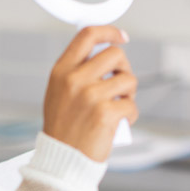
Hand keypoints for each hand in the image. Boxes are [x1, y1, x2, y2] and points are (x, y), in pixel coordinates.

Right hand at [43, 26, 137, 161]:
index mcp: (61, 72)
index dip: (109, 31)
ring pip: (128, 79)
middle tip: (120, 84)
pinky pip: (131, 105)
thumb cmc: (62, 128)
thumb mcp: (58, 93)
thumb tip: (104, 53)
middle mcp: (74, 80)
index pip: (87, 35)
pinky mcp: (105, 113)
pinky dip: (129, 115)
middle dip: (123, 68)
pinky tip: (118, 123)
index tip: (121, 36)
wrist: (61, 158)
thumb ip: (75, 71)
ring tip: (117, 106)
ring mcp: (90, 96)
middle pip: (115, 54)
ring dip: (128, 93)